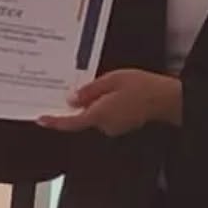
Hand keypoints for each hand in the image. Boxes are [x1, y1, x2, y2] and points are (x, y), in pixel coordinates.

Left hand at [38, 68, 181, 136]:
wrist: (166, 98)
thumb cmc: (142, 87)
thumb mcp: (111, 80)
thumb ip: (90, 90)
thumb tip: (72, 99)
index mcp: (99, 115)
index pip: (71, 122)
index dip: (55, 122)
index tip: (41, 119)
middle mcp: (105, 125)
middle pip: (83, 116)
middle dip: (80, 103)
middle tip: (85, 87)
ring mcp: (114, 127)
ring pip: (94, 115)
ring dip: (94, 103)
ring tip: (108, 86)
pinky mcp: (122, 125)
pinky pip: (105, 116)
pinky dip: (104, 105)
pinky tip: (113, 93)